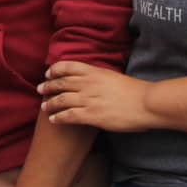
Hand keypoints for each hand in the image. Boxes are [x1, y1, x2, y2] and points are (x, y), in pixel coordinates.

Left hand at [39, 61, 157, 132]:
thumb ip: (100, 77)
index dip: (55, 69)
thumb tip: (93, 79)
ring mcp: (89, 99)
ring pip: (61, 100)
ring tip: (44, 107)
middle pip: (61, 83)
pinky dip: (58, 117)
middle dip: (48, 86)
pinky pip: (69, 116)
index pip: (68, 66)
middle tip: (40, 89)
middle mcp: (88, 84)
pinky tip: (54, 120)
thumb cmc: (135, 91)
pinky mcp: (92, 115)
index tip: (48, 73)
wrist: (146, 103)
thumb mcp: (114, 77)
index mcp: (95, 72)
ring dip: (50, 103)